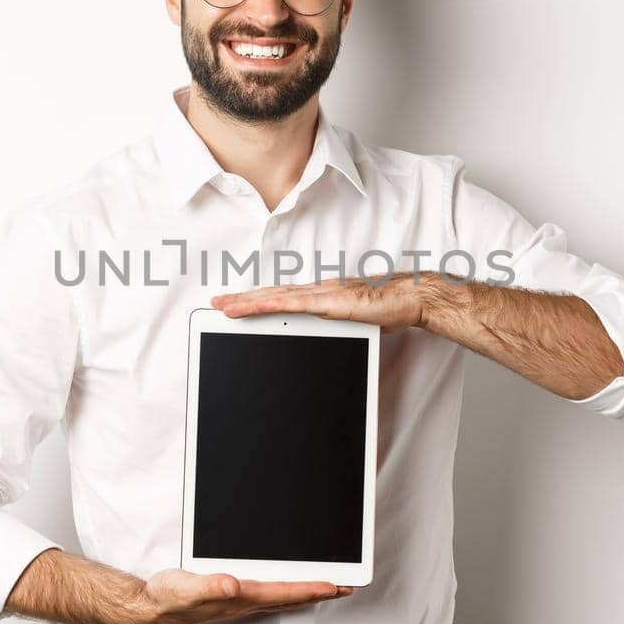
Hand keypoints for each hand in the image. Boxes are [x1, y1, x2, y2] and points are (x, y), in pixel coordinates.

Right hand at [127, 567, 353, 623]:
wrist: (149, 609)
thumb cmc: (166, 598)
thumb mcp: (184, 588)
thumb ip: (209, 587)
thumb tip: (232, 586)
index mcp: (239, 598)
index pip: (283, 593)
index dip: (311, 589)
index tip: (337, 585)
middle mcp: (243, 602)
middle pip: (291, 598)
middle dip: (320, 593)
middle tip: (348, 587)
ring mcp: (238, 602)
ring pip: (282, 597)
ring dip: (306, 592)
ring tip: (328, 586)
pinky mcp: (231, 597)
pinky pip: (268, 594)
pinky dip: (286, 589)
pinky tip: (287, 584)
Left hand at [210, 271, 443, 331]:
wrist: (406, 298)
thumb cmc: (386, 308)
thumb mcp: (354, 321)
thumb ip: (338, 323)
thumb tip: (331, 333)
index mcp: (321, 295)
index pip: (282, 297)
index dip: (258, 300)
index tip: (237, 304)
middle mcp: (316, 291)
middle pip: (271, 295)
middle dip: (242, 300)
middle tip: (216, 303)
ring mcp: (320, 295)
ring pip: (274, 297)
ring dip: (247, 302)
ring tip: (223, 306)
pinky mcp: (326, 302)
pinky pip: (290, 304)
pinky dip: (268, 305)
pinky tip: (251, 308)